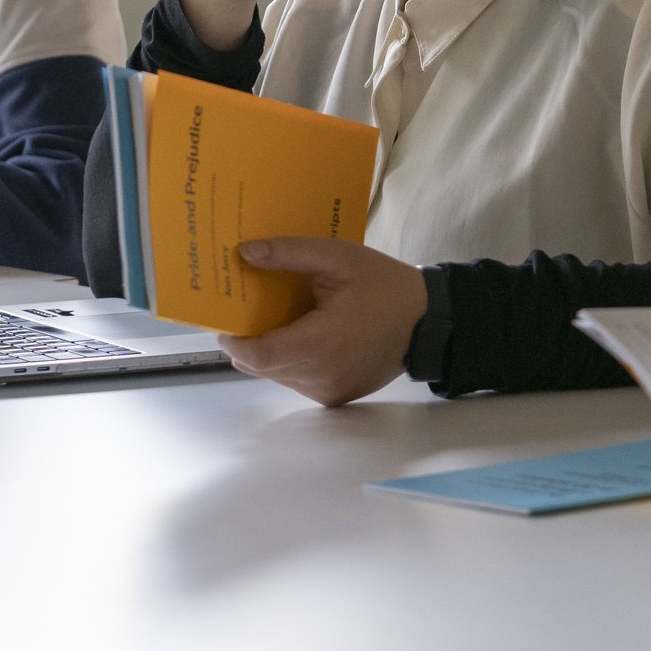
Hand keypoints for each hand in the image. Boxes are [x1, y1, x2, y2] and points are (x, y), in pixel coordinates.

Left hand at [216, 238, 428, 407]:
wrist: (427, 321)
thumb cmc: (383, 285)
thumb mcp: (338, 257)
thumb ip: (290, 254)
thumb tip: (245, 253)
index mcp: (322, 344)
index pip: (260, 355)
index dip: (234, 341)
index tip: (223, 322)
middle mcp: (322, 377)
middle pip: (262, 367)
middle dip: (247, 343)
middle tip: (243, 314)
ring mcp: (329, 391)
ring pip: (277, 376)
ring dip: (268, 351)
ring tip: (276, 320)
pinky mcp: (335, 397)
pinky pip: (296, 380)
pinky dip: (289, 360)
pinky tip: (300, 334)